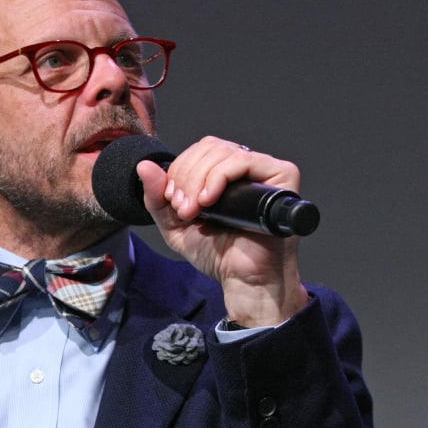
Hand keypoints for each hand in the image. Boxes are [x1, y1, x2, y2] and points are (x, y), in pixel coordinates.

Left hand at [136, 136, 308, 327]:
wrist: (243, 280)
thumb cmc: (218, 255)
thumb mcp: (175, 225)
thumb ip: (157, 198)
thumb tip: (144, 166)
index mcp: (225, 174)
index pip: (200, 150)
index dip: (181, 170)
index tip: (174, 202)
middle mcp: (247, 169)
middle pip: (210, 147)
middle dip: (186, 176)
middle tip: (184, 209)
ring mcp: (265, 171)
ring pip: (224, 152)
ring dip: (198, 180)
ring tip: (196, 211)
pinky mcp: (282, 176)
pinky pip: (244, 161)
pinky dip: (219, 177)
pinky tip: (210, 201)